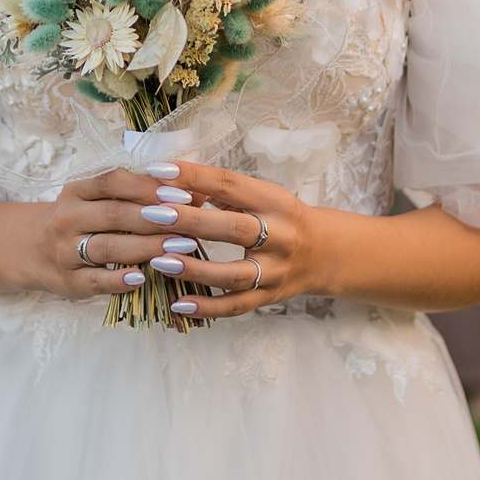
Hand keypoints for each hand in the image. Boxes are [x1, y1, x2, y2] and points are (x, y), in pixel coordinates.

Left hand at [122, 161, 318, 320]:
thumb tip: (175, 185)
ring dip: (195, 268)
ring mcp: (276, 271)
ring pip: (235, 274)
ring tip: (159, 260)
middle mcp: (281, 236)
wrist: (326, 253)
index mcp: (276, 202)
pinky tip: (179, 303)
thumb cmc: (282, 218)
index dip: (195, 177)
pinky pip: (237, 306)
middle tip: (153, 214)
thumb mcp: (263, 196)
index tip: (159, 172)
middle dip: (192, 220)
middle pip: (235, 228)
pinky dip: (208, 307)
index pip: (232, 185)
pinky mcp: (270, 298)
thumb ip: (223, 192)